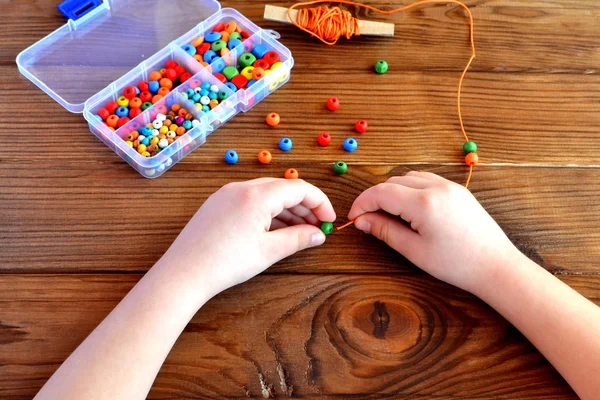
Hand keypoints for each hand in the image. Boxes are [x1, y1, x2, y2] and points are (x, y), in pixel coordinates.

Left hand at [159, 178, 335, 297]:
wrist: (183, 273)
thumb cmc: (226, 262)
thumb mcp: (268, 251)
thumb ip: (298, 239)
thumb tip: (318, 234)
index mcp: (257, 194)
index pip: (299, 188)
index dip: (320, 202)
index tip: (330, 220)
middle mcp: (241, 187)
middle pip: (283, 189)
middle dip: (304, 207)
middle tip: (317, 228)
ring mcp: (226, 194)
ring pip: (266, 195)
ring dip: (286, 211)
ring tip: (298, 233)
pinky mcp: (216, 204)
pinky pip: (250, 201)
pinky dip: (267, 212)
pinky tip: (274, 231)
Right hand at [348, 171, 519, 292]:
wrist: (496, 266)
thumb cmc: (456, 264)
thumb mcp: (414, 250)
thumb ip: (384, 230)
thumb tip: (361, 220)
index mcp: (424, 203)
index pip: (381, 193)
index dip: (362, 203)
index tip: (352, 217)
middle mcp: (436, 187)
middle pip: (393, 182)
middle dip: (375, 197)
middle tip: (367, 219)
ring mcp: (449, 186)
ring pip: (409, 177)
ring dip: (392, 191)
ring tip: (387, 214)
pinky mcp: (458, 190)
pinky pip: (426, 180)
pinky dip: (410, 189)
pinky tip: (408, 208)